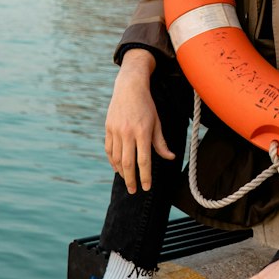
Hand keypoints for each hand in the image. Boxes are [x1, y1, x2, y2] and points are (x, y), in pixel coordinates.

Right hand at [104, 52, 174, 193]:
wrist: (129, 87)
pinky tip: (117, 168)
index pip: (143, 160)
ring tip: (127, 180)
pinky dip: (112, 161)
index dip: (145, 176)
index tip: (146, 187)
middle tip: (134, 191)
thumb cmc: (146, 105)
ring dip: (121, 172)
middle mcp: (127, 133)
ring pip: (116, 158)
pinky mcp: (108, 128)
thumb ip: (161, 142)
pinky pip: (109, 149)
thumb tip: (170, 158)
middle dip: (131, 179)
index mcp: (142, 132)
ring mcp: (116, 131)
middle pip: (127, 163)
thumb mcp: (157, 122)